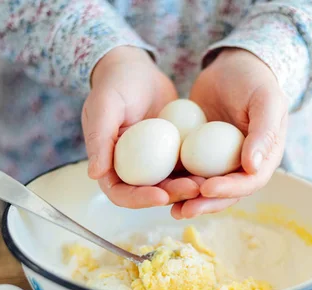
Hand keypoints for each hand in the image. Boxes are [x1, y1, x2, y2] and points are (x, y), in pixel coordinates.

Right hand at [82, 46, 200, 208]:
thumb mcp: (103, 108)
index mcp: (109, 165)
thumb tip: (95, 175)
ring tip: (207, 182)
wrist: (136, 67)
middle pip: (150, 193)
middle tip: (193, 188)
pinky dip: (199, 170)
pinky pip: (186, 166)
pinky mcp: (173, 153)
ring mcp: (154, 163)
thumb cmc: (114, 84)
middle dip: (172, 194)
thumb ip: (98, 140)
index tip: (161, 195)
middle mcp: (131, 169)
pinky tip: (216, 168)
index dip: (139, 199)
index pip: (121, 193)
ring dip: (189, 186)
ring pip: (172, 183)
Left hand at [172, 48, 287, 218]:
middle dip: (204, 203)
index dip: (229, 190)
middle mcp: (243, 166)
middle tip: (183, 208)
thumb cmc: (255, 80)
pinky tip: (158, 186)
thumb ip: (264, 133)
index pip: (248, 182)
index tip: (206, 188)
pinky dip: (176, 181)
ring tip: (169, 205)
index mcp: (264, 158)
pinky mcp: (199, 155)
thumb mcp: (266, 100)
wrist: (232, 65)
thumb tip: (252, 167)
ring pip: (205, 188)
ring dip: (188, 199)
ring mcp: (220, 162)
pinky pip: (188, 171)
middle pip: (225, 193)